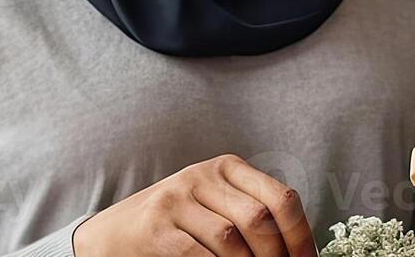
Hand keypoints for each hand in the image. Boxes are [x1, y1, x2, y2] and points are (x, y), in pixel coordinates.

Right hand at [70, 153, 316, 256]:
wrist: (113, 234)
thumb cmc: (176, 226)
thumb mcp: (214, 206)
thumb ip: (250, 216)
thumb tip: (296, 253)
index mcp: (227, 167)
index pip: (281, 198)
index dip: (301, 236)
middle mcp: (203, 175)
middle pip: (259, 219)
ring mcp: (177, 198)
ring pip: (231, 239)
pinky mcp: (156, 226)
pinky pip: (199, 254)